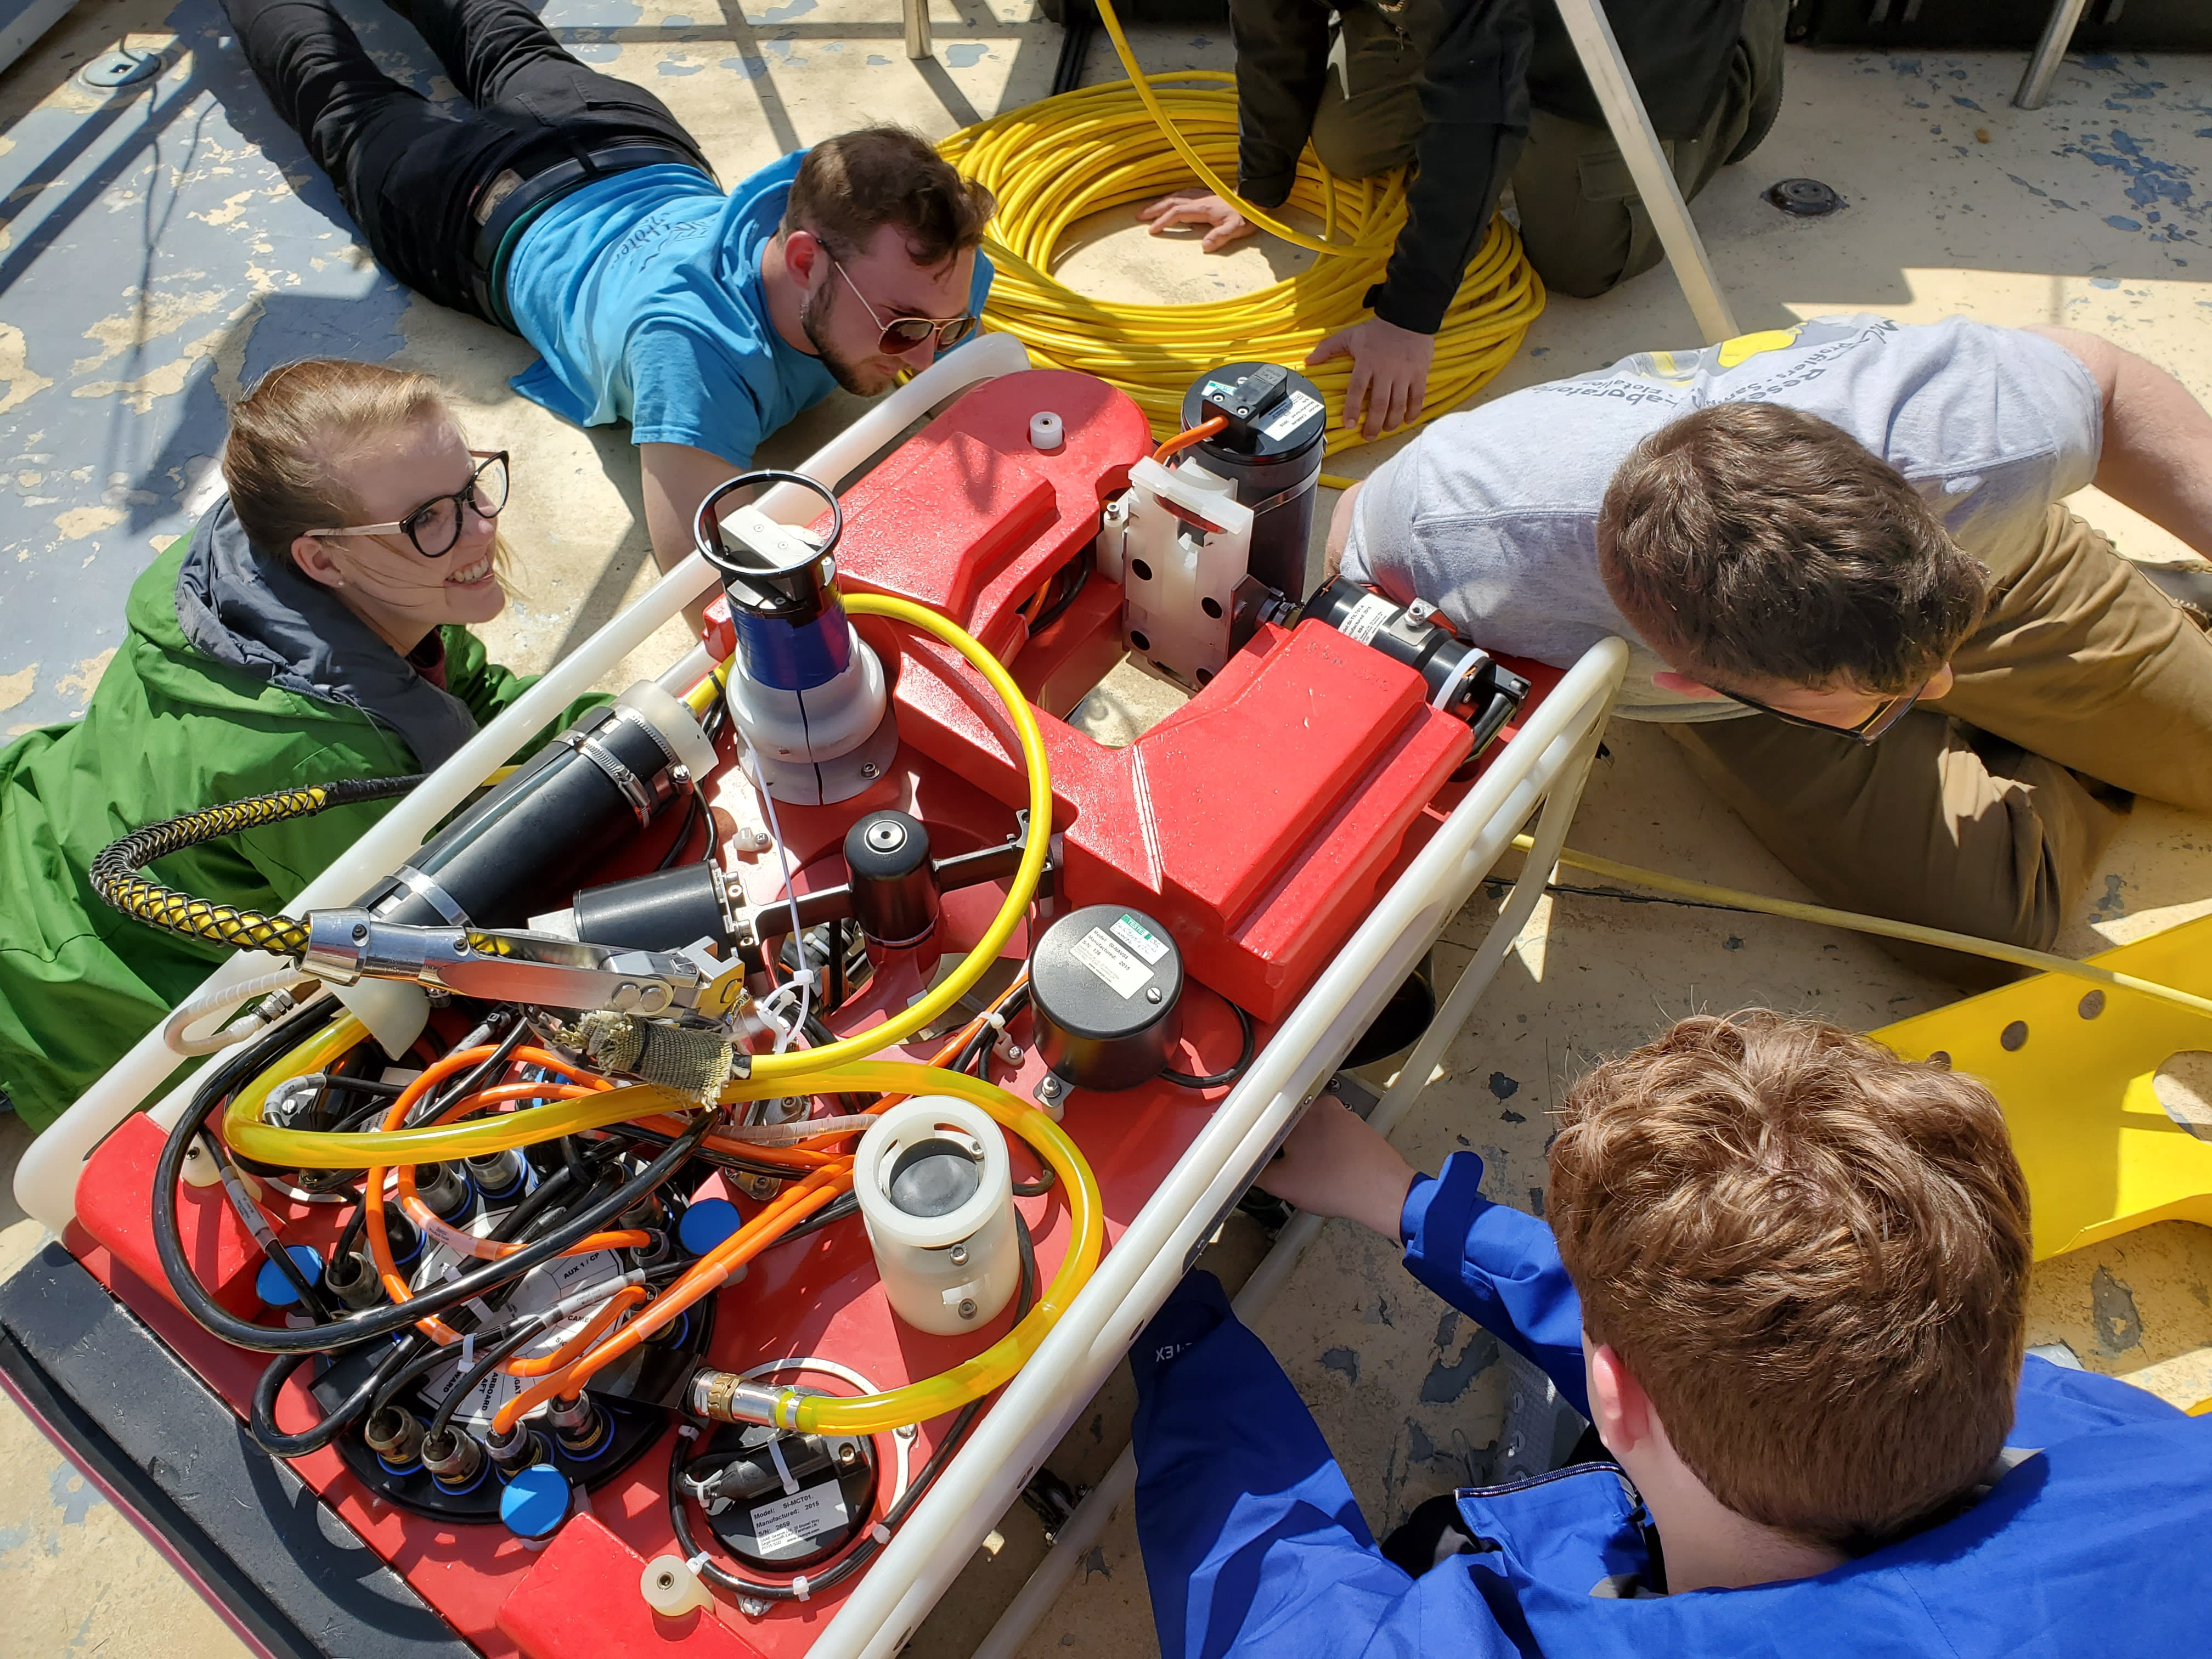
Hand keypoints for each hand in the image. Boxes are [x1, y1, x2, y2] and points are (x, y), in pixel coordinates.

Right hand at [1135, 188, 1256, 253]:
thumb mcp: (1235, 228)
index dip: (1163, 220)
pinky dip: (1171, 198)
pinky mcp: (1204, 196)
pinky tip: (1168, 201)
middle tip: (1139, 216)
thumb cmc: (1245, 216)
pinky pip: (1182, 195)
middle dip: (1154, 209)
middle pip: (1171, 202)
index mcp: (1202, 208)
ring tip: (1148, 209)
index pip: (1177, 213)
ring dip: (1160, 202)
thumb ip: (1220, 236)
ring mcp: (1201, 196)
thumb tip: (1205, 246)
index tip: (1152, 230)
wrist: (1255, 200)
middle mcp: (1198, 200)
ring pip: (1175, 196)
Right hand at [1254, 1095, 1417, 1238]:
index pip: (1267, 1117)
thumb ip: (1255, 1172)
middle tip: (1279, 1165)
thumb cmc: (1336, 1184)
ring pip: (1312, 1128)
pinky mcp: (1359, 1128)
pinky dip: (1326, 1149)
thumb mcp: (1282, 1184)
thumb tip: (1243, 1168)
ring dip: (1306, 1146)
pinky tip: (1326, 1170)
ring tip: (1306, 1170)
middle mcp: (1322, 1105)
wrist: (1383, 1193)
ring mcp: (1344, 1115)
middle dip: (1283, 1143)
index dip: (1258, 1138)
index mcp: (1299, 1110)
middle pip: (1289, 1121)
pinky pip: (1333, 1135)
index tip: (1255, 1152)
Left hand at [1309, 317, 1435, 439]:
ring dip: (1391, 422)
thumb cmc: (1377, 329)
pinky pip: (1417, 398)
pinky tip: (1406, 421)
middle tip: (1368, 436)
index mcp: (1367, 362)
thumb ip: (1328, 348)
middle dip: (1373, 425)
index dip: (1352, 409)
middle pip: (1379, 404)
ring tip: (1385, 430)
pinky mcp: (1420, 374)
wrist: (1408, 316)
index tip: (1348, 425)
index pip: (1356, 390)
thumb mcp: (1350, 335)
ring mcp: (1404, 373)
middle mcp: (1386, 370)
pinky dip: (1412, 412)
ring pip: (1398, 405)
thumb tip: (1308, 360)